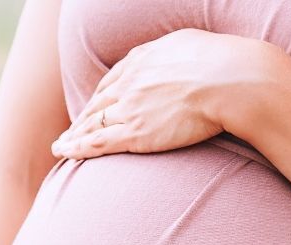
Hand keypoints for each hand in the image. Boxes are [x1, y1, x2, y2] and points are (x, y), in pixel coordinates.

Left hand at [50, 28, 275, 159]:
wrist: (229, 80)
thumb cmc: (221, 62)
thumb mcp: (189, 44)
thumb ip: (172, 54)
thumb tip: (174, 58)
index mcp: (143, 60)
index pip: (113, 80)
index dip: (101, 96)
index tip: (94, 106)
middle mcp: (130, 83)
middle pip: (98, 103)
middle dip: (82, 118)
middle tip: (71, 131)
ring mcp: (130, 108)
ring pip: (92, 124)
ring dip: (73, 136)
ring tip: (61, 147)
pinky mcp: (135, 133)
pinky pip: (97, 142)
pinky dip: (77, 148)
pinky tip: (64, 153)